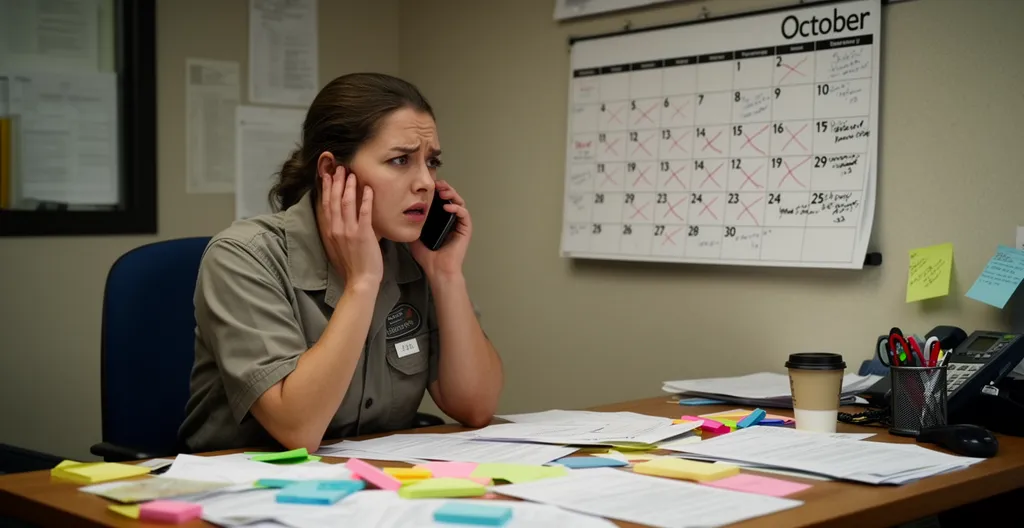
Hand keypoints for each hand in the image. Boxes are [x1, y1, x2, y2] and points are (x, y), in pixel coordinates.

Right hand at [316, 166, 382, 290]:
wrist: (359, 281)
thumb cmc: (351, 266)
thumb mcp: (337, 247)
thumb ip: (336, 232)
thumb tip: (337, 219)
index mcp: (329, 232)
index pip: (325, 205)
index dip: (326, 189)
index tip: (328, 176)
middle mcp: (336, 229)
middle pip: (333, 200)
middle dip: (336, 182)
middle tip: (339, 168)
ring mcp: (349, 231)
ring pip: (346, 203)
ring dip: (348, 186)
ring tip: (351, 173)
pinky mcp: (363, 234)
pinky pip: (364, 213)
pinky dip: (365, 199)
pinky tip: (368, 189)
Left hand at [410, 180, 471, 278]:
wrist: (437, 270)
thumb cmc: (428, 257)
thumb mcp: (415, 236)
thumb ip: (411, 225)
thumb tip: (399, 215)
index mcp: (441, 220)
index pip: (441, 200)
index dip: (436, 190)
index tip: (428, 185)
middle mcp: (451, 220)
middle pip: (451, 197)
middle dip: (445, 188)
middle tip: (437, 183)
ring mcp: (459, 224)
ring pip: (460, 202)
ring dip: (452, 194)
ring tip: (442, 192)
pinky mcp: (465, 230)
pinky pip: (464, 214)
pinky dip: (457, 208)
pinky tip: (447, 206)